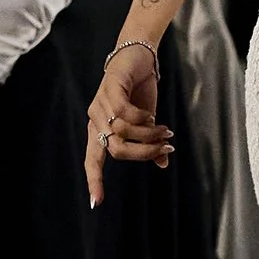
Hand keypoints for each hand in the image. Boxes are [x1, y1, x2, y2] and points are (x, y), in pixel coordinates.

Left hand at [85, 38, 169, 204]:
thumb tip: (163, 164)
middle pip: (116, 149)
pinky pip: (124, 113)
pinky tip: (152, 116)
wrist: (139, 56)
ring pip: (122, 132)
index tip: (96, 202)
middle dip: (143, 153)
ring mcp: (100, 103)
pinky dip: (142, 119)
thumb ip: (149, 142)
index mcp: (100, 129)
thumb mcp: (147, 121)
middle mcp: (95, 118)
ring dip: (148, 135)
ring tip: (164, 131)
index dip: (94, 180)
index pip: (92, 159)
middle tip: (165, 148)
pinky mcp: (110, 87)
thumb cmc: (139, 90)